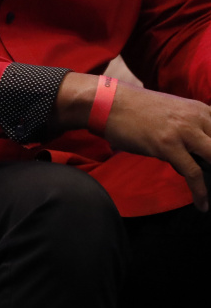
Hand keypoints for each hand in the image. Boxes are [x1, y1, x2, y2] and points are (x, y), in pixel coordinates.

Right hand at [79, 76, 210, 211]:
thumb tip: (197, 158)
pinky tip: (202, 205)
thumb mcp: (171, 112)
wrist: (107, 102)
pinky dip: (200, 192)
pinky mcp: (168, 145)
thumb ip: (189, 130)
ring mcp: (183, 132)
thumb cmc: (134, 108)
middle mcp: (196, 118)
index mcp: (200, 110)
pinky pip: (194, 174)